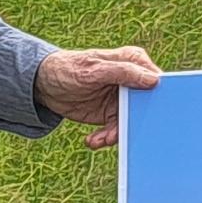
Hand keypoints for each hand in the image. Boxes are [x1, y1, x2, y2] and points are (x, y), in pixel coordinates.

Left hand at [36, 45, 162, 147]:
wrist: (43, 85)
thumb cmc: (68, 68)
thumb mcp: (95, 70)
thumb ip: (124, 72)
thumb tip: (153, 80)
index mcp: (134, 62)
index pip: (155, 80)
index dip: (158, 97)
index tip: (152, 114)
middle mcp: (131, 81)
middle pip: (145, 105)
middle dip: (135, 122)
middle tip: (118, 133)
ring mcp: (122, 99)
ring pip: (131, 122)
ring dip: (116, 134)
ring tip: (100, 139)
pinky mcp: (111, 115)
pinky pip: (116, 130)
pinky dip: (105, 138)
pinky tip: (92, 140)